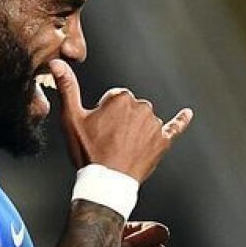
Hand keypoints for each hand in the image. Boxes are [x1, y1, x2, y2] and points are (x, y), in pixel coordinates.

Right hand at [50, 60, 192, 181]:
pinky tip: (187, 114)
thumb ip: (67, 87)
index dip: (104, 114)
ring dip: (136, 130)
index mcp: (120, 98)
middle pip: (131, 107)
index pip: (114, 98)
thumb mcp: (72, 118)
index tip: (98, 129)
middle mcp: (141, 107)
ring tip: (122, 148)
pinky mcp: (163, 141)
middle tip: (109, 141)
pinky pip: (174, 127)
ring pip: (145, 120)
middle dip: (121, 121)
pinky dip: (181, 121)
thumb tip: (57, 63)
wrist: (106, 183)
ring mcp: (154, 125)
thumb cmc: (88, 152)